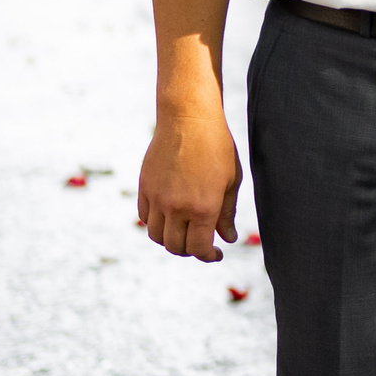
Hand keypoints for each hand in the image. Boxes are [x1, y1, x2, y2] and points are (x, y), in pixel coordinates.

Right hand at [136, 105, 240, 261]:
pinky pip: (145, 218)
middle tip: (202, 244)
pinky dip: (156, 224)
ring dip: (171, 240)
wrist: (188, 119)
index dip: (208, 256)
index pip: (199, 248)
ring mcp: (157, 198)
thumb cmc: (217, 148)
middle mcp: (176, 207)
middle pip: (175, 246)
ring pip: (156, 236)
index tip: (216, 254)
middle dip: (190, 251)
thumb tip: (227, 239)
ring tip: (185, 232)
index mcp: (203, 207)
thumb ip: (227, 214)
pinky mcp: (144, 188)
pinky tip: (170, 217)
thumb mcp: (231, 181)